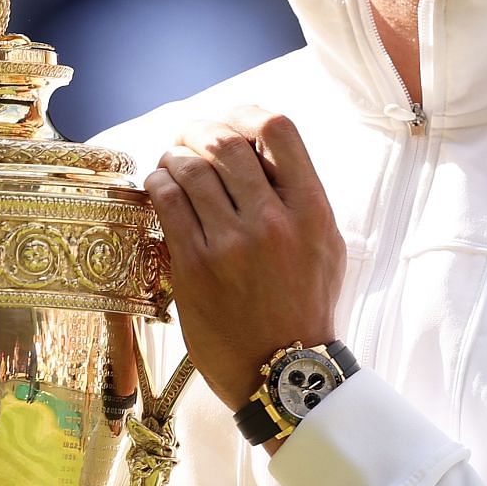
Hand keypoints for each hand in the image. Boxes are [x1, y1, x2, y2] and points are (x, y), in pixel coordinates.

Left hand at [146, 108, 344, 410]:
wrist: (284, 371)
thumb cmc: (306, 307)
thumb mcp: (327, 246)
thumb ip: (302, 198)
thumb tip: (266, 154)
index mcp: (311, 210)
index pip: (278, 129)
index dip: (248, 114)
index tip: (234, 123)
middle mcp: (274, 220)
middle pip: (227, 141)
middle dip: (200, 130)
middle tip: (189, 138)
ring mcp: (233, 243)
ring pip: (191, 166)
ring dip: (175, 155)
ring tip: (172, 163)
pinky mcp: (196, 266)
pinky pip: (168, 202)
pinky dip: (159, 183)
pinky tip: (160, 187)